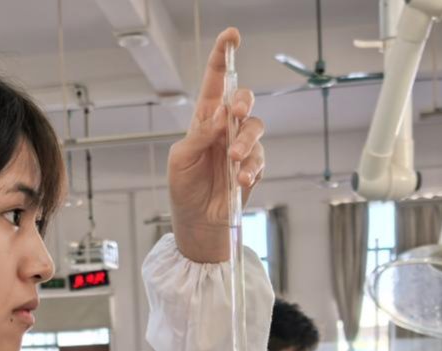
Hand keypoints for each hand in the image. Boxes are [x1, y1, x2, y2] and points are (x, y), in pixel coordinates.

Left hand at [168, 28, 265, 262]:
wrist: (198, 222)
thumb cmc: (184, 188)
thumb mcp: (181, 160)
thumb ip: (199, 135)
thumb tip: (219, 116)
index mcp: (204, 119)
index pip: (215, 81)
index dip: (223, 56)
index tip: (232, 36)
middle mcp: (225, 129)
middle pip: (243, 101)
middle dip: (244, 102)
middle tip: (236, 113)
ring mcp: (241, 147)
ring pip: (256, 129)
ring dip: (246, 141)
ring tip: (233, 161)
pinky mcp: (253, 167)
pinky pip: (260, 158)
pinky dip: (251, 167)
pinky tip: (240, 179)